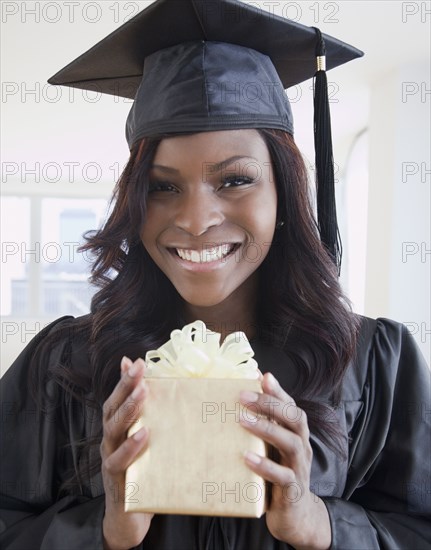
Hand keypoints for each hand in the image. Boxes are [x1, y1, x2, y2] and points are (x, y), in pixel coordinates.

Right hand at [100, 356, 153, 549]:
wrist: (132, 516)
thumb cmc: (143, 472)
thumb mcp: (148, 441)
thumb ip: (152, 419)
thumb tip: (161, 393)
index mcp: (118, 429)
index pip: (118, 398)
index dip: (124, 380)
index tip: (136, 361)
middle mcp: (110, 439)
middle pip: (113, 408)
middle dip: (125, 386)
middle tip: (139, 369)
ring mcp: (111, 458)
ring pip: (113, 429)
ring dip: (128, 409)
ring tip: (142, 393)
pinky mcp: (116, 479)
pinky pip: (119, 460)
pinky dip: (130, 447)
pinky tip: (143, 434)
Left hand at [240, 372, 330, 549]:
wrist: (295, 516)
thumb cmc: (277, 473)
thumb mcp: (270, 448)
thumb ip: (262, 426)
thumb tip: (237, 399)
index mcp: (296, 434)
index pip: (291, 406)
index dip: (278, 390)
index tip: (262, 375)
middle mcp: (302, 447)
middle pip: (295, 419)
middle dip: (270, 404)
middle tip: (243, 396)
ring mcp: (300, 468)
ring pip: (291, 443)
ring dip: (267, 429)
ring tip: (242, 420)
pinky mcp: (293, 491)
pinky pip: (283, 477)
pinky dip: (266, 466)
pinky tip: (247, 458)